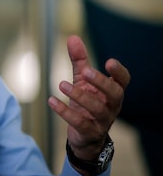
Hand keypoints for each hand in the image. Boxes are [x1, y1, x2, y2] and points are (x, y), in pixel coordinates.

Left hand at [48, 35, 129, 162]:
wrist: (85, 137)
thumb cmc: (86, 104)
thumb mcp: (82, 81)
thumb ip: (79, 61)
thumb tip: (73, 38)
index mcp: (112, 92)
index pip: (123, 81)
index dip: (119, 72)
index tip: (109, 61)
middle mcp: (111, 106)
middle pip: (114, 94)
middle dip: (101, 82)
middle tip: (86, 72)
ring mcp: (102, 121)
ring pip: (97, 109)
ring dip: (80, 96)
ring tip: (61, 84)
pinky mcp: (89, 132)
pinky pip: (80, 123)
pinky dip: (65, 112)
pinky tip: (51, 100)